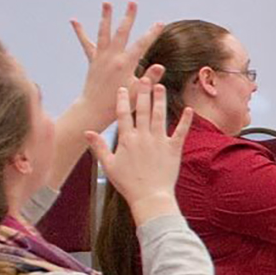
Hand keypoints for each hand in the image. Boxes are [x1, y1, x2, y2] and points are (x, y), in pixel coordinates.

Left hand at [70, 1, 163, 133]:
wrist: (94, 110)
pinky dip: (81, 32)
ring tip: (107, 2)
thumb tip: (160, 66)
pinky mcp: (93, 61)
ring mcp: (101, 57)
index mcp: (125, 64)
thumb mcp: (138, 93)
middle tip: (132, 2)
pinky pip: (86, 44)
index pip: (141, 44)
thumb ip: (149, 78)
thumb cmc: (119, 104)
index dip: (152, 33)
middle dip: (128, 17)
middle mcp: (112, 57)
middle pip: (122, 32)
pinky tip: (75, 20)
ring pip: (104, 33)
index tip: (160, 23)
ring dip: (106, 17)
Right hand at [86, 84, 192, 222]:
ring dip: (160, 99)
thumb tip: (86, 132)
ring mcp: (159, 141)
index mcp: (126, 139)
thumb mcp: (108, 165)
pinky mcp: (173, 149)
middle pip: (142, 109)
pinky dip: (185, 121)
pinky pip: (180, 132)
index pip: (123, 114)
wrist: (149, 197)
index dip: (123, 99)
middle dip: (143, 91)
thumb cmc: (128, 183)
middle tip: (144, 77)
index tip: (123, 88)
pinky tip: (188, 109)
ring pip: (160, 115)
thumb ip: (98, 147)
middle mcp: (143, 136)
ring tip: (160, 86)